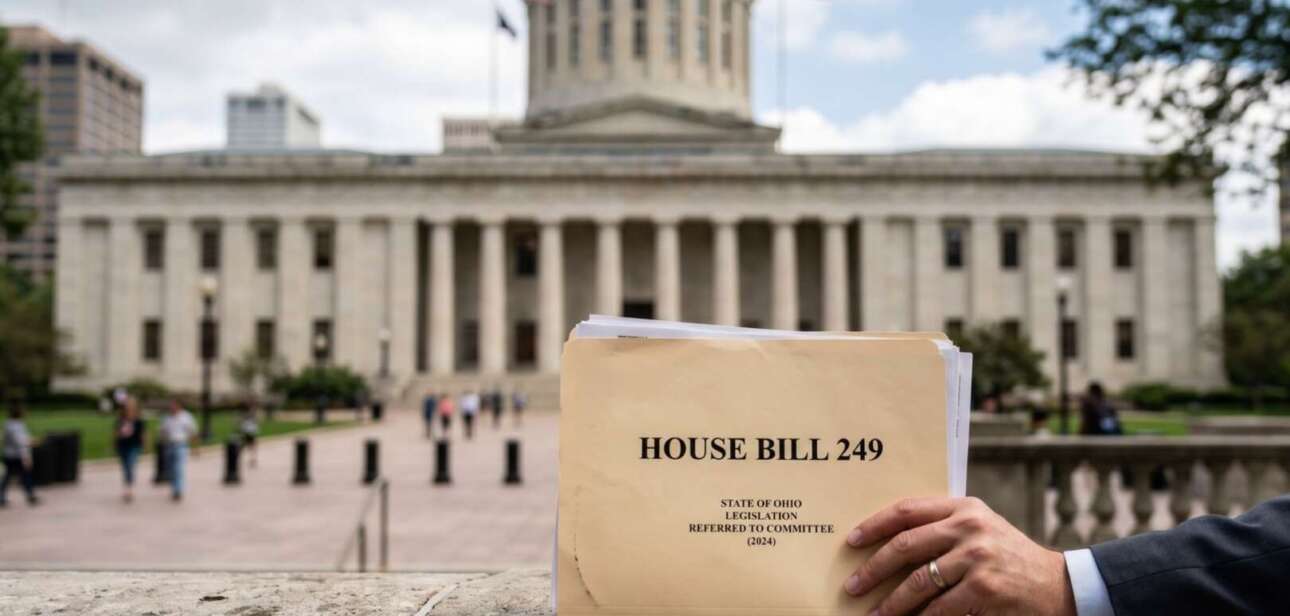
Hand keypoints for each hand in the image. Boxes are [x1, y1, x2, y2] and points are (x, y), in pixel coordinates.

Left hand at [843, 497, 1075, 615]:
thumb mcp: (980, 529)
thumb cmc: (1008, 557)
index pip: (908, 511)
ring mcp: (977, 557)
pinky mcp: (984, 588)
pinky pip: (939, 608)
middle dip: (873, 569)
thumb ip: (943, 527)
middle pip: (905, 546)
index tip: (851, 541)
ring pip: (918, 582)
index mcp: (963, 507)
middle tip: (853, 586)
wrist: (1057, 585)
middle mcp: (969, 527)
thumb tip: (888, 542)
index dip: (875, 525)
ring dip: (891, 603)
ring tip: (874, 614)